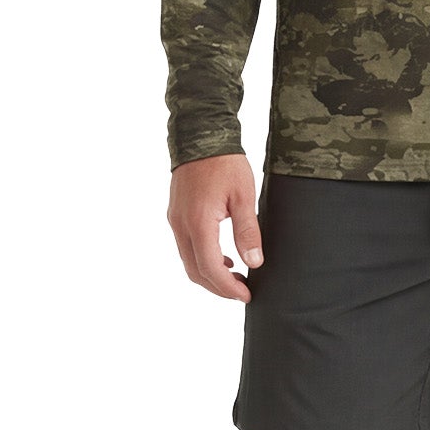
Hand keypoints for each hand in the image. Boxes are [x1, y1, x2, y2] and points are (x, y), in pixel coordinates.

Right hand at [167, 152, 262, 302]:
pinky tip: (223, 257)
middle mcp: (181, 225)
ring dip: (210, 274)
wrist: (201, 135)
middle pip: (195, 271)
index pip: (210, 268)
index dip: (228, 288)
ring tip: (235, 277)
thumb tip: (253, 262)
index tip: (246, 295)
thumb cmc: (224, 163)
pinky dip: (202, 259)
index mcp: (198, 223)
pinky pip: (186, 247)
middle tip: (242, 291)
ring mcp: (175, 220)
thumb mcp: (244, 196)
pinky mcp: (176, 215)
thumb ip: (248, 231)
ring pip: (188, 261)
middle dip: (218, 287)